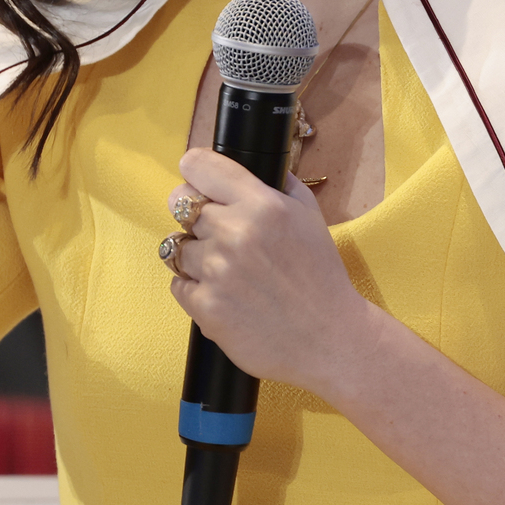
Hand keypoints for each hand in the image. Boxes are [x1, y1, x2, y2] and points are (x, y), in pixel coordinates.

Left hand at [166, 149, 372, 393]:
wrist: (328, 339)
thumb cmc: (321, 277)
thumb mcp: (310, 216)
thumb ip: (280, 184)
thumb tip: (253, 166)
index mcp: (263, 205)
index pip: (199, 165)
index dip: (195, 171)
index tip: (198, 179)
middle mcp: (235, 232)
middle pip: (179, 202)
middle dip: (193, 213)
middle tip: (214, 230)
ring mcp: (217, 271)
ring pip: (176, 246)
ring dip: (195, 254)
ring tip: (224, 269)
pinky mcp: (205, 307)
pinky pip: (178, 284)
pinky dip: (194, 288)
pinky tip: (222, 293)